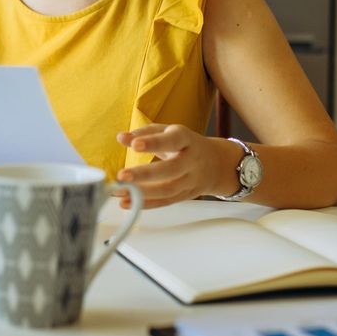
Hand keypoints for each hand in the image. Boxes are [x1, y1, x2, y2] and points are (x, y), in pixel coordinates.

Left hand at [113, 125, 232, 208]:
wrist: (216, 163)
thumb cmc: (185, 144)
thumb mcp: (169, 131)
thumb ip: (145, 133)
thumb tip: (121, 137)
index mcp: (186, 139)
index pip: (172, 140)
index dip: (154, 143)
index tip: (135, 145)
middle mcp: (191, 161)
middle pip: (171, 169)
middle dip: (145, 174)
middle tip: (122, 176)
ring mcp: (190, 180)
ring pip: (167, 189)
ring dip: (142, 193)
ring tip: (120, 191)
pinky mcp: (185, 195)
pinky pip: (165, 202)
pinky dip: (146, 204)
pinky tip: (127, 202)